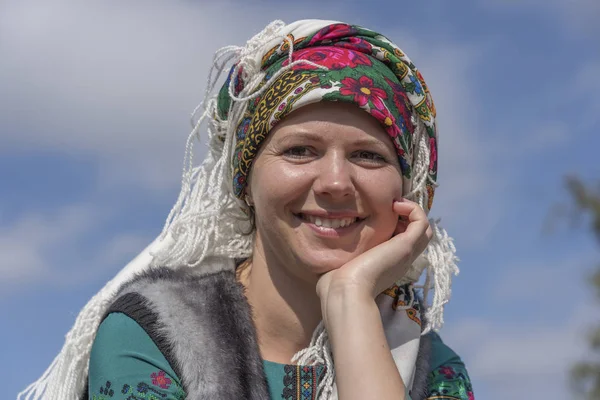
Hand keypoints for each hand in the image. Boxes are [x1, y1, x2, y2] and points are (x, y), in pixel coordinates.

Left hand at [316, 199, 431, 320]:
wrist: (344, 291)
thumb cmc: (336, 283)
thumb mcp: (342, 264)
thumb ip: (341, 255)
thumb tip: (328, 250)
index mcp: (387, 264)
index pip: (402, 241)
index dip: (395, 225)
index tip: (379, 215)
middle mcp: (400, 259)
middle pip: (418, 235)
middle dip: (406, 216)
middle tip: (389, 207)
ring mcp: (406, 253)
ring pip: (424, 228)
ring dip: (412, 211)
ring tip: (394, 205)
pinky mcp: (406, 245)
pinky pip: (422, 221)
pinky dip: (413, 209)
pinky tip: (395, 206)